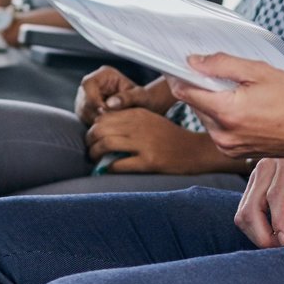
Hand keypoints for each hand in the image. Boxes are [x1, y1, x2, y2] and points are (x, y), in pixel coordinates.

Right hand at [75, 66, 171, 126]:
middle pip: (82, 98)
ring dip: (92, 120)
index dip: (93, 100)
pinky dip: (93, 124)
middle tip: (108, 122)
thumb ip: (127, 98)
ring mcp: (88, 96)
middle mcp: (93, 83)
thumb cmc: (144, 99)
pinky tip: (106, 127)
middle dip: (93, 113)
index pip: (88, 84)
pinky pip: (83, 117)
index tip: (104, 112)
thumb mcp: (140, 97)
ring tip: (109, 124)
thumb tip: (110, 104)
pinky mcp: (87, 108)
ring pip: (81, 110)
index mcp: (105, 74)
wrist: (144, 107)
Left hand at [85, 108, 222, 173]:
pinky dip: (109, 167)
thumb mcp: (150, 120)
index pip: (104, 117)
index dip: (93, 128)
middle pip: (101, 129)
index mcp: (138, 114)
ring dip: (95, 154)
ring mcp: (144, 143)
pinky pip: (119, 164)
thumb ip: (128, 121)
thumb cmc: (169, 137)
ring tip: (96, 159)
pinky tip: (109, 169)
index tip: (92, 138)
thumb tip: (100, 127)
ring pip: (106, 144)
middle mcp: (139, 126)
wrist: (194, 150)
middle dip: (90, 141)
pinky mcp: (149, 161)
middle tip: (90, 150)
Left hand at [168, 55, 283, 159]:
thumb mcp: (259, 72)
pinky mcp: (235, 153)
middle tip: (223, 76)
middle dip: (202, 87)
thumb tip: (194, 62)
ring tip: (241, 93)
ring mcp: (228, 147)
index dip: (180, 75)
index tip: (180, 65)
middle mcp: (223, 135)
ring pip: (206, 117)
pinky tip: (245, 108)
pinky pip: (218, 130)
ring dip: (213, 102)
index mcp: (227, 112)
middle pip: (195, 104)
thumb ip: (222, 65)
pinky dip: (224, 116)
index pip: (185, 92)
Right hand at [234, 156, 283, 248]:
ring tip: (276, 244)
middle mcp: (266, 167)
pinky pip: (244, 208)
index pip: (276, 196)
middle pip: (251, 208)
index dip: (279, 221)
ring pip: (243, 211)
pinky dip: (253, 225)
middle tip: (282, 249)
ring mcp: (257, 174)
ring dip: (255, 233)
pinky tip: (269, 233)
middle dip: (262, 235)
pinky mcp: (254, 181)